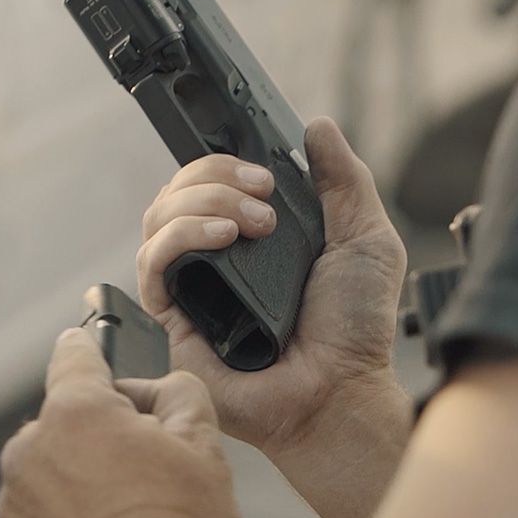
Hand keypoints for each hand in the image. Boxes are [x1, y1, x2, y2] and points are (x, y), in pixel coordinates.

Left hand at [0, 328, 241, 517]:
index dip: (96, 350)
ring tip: (132, 517)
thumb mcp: (203, 445)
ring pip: (53, 473)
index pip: (74, 352)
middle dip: (102, 433)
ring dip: (83, 482)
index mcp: (73, 411)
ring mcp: (15, 506)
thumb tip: (163, 389)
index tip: (100, 354)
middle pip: (67, 421)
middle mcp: (30, 452)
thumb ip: (180, 393)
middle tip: (149, 465)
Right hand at [135, 117, 407, 455]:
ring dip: (201, 203)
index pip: (213, 181)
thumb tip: (319, 127)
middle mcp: (218, 258)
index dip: (225, 163)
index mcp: (255, 238)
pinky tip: (220, 239)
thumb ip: (344, 181)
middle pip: (178, 191)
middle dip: (215, 176)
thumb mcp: (366, 238)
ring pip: (158, 219)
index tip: (267, 170)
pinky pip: (151, 265)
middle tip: (264, 194)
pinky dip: (179, 238)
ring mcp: (192, 288)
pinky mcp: (174, 320)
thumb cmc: (355, 329)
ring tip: (253, 223)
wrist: (341, 390)